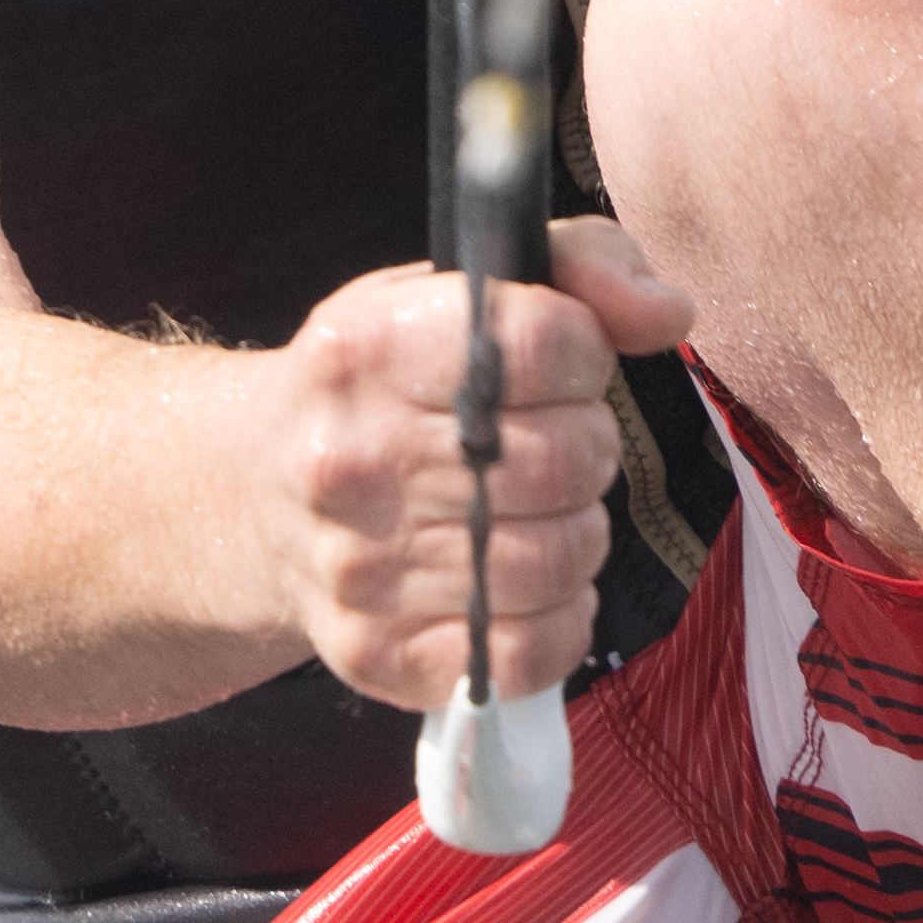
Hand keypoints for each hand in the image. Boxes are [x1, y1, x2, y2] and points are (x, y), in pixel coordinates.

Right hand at [257, 216, 700, 715]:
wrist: (253, 492)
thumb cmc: (386, 385)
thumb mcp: (459, 291)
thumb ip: (583, 269)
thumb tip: (669, 314)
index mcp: (367, 348)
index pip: (546, 344)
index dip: (584, 357)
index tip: (559, 369)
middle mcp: (350, 459)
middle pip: (566, 461)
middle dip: (588, 449)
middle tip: (552, 447)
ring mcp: (358, 568)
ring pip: (558, 560)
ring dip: (576, 535)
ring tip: (534, 513)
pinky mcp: (377, 652)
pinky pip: (530, 651)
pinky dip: (559, 620)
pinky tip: (530, 587)